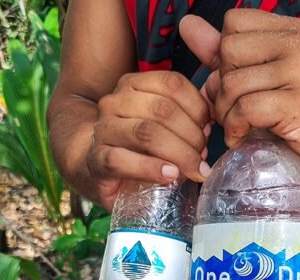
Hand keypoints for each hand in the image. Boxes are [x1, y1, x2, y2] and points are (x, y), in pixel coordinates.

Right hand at [87, 71, 211, 209]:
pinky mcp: (97, 160)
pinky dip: (152, 169)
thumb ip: (183, 119)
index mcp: (133, 85)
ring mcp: (103, 130)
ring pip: (147, 133)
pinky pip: (124, 161)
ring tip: (193, 171)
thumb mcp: (158, 125)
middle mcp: (115, 102)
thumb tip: (209, 125)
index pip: (172, 83)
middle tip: (202, 159)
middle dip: (192, 137)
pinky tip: (170, 176)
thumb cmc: (134, 148)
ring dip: (179, 154)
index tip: (208, 130)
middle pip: (163, 110)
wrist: (90, 166)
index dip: (198, 108)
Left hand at [180, 9, 299, 180]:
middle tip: (234, 111)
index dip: (225, 58)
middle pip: (229, 51)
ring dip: (226, 114)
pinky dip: (236, 128)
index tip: (238, 85)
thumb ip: (221, 54)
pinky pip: (246, 109)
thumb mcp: (254, 79)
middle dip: (222, 88)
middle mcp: (297, 44)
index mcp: (288, 30)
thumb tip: (187, 25)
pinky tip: (242, 138)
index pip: (233, 23)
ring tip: (239, 127)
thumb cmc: (289, 116)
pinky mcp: (298, 104)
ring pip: (233, 84)